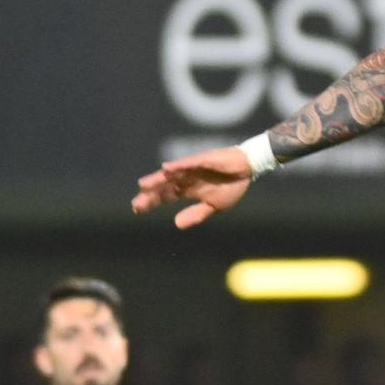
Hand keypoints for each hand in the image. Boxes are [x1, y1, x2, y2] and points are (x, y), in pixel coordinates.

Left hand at [132, 147, 256, 227]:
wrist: (248, 169)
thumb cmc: (231, 186)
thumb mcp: (214, 206)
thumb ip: (196, 214)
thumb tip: (176, 224)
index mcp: (188, 190)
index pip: (165, 196)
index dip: (151, 202)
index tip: (137, 210)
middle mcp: (186, 179)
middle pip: (163, 187)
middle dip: (150, 195)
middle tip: (136, 204)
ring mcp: (192, 169)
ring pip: (170, 175)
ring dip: (157, 179)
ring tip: (143, 185)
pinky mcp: (203, 160)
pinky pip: (188, 163)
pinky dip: (177, 166)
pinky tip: (166, 170)